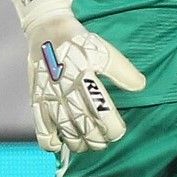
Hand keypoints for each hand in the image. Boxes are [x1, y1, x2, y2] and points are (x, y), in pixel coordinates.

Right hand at [6, 0, 145, 151]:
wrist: (46, 30)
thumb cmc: (79, 42)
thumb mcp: (104, 50)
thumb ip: (122, 70)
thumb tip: (141, 86)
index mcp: (84, 75)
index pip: (100, 110)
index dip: (111, 126)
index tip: (118, 132)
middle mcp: (65, 88)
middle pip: (82, 124)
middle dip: (96, 138)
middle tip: (105, 142)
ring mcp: (48, 96)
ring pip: (63, 129)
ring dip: (77, 143)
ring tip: (87, 146)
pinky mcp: (36, 99)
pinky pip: (40, 127)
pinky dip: (49, 141)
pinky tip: (59, 146)